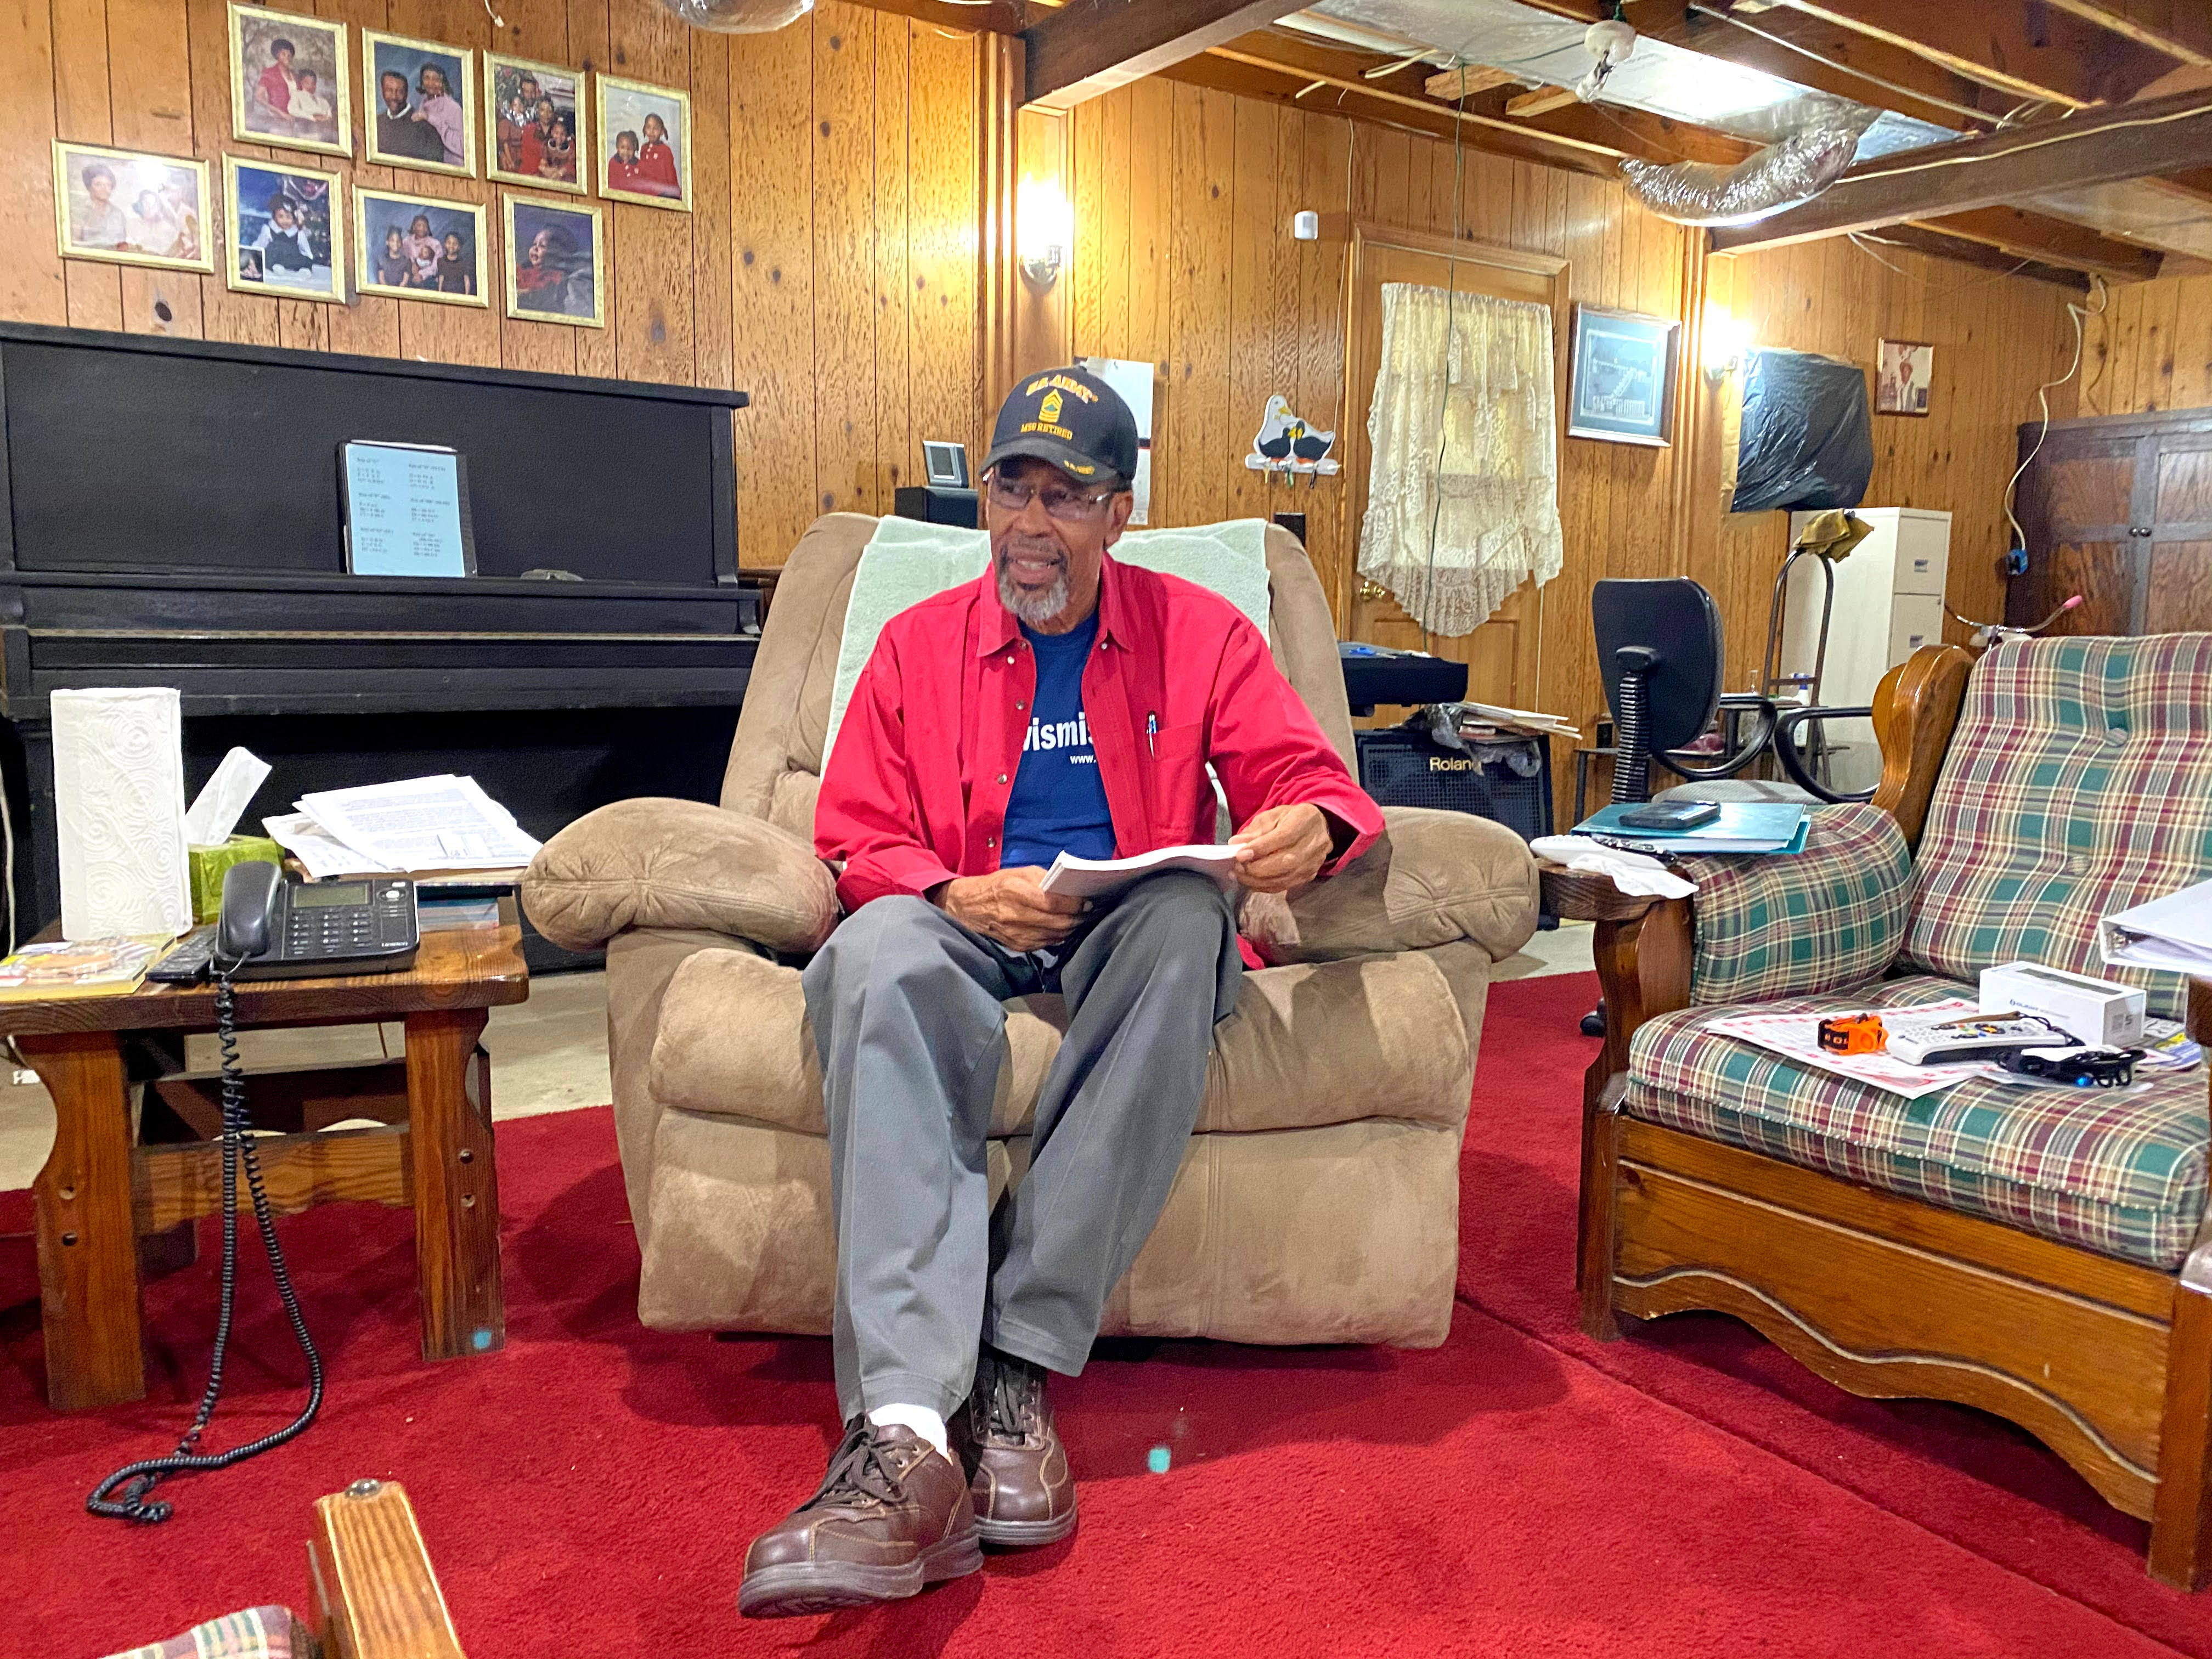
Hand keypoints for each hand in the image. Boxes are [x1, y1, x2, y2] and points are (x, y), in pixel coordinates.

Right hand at [933, 867, 1087, 951]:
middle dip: (1079, 918)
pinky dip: (1059, 935)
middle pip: (1059, 922)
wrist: (969, 907)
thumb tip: (1070, 890)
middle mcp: (1015, 915)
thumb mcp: (1019, 873)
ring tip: (1082, 919)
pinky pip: (1047, 943)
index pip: (1053, 903)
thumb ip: (1044, 880)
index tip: (1088, 901)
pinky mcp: (1018, 945)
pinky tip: (1066, 927)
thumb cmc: (998, 885)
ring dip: (1072, 928)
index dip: (1075, 904)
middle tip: (1091, 912)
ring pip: (1056, 935)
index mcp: (1015, 892)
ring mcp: (1017, 934)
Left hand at [1229, 802, 1334, 893]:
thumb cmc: (1292, 819)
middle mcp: (1311, 845)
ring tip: (1239, 875)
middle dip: (1256, 868)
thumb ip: (1255, 830)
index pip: (1282, 838)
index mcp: (1303, 822)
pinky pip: (1284, 886)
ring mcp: (1311, 864)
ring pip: (1283, 878)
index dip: (1259, 848)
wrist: (1320, 828)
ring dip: (1257, 880)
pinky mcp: (1308, 876)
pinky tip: (1250, 881)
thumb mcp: (1273, 815)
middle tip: (1237, 867)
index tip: (1239, 854)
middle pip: (1284, 862)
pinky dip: (1264, 886)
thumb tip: (1235, 843)